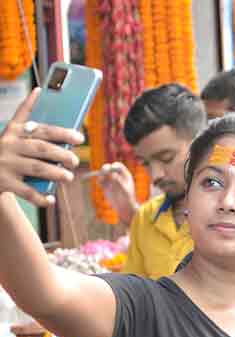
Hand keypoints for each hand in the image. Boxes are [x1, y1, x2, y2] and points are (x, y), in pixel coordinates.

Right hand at [0, 88, 83, 206]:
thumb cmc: (7, 151)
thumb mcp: (12, 133)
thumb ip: (27, 119)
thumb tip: (40, 92)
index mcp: (14, 131)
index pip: (42, 129)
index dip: (62, 133)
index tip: (80, 138)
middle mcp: (9, 145)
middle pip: (41, 148)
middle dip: (62, 154)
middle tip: (75, 161)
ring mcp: (6, 164)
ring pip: (36, 168)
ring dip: (55, 173)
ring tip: (69, 177)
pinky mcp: (4, 181)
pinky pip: (26, 191)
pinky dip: (40, 197)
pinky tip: (51, 199)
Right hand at [96, 162, 138, 223]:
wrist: (124, 207)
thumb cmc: (127, 198)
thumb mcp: (124, 190)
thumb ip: (119, 182)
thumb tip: (112, 174)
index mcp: (125, 175)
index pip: (118, 166)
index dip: (114, 166)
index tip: (111, 169)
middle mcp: (117, 176)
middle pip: (109, 168)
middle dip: (106, 168)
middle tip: (103, 171)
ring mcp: (111, 181)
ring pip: (104, 174)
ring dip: (101, 175)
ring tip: (103, 180)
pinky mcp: (106, 186)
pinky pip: (100, 180)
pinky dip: (99, 181)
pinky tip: (101, 184)